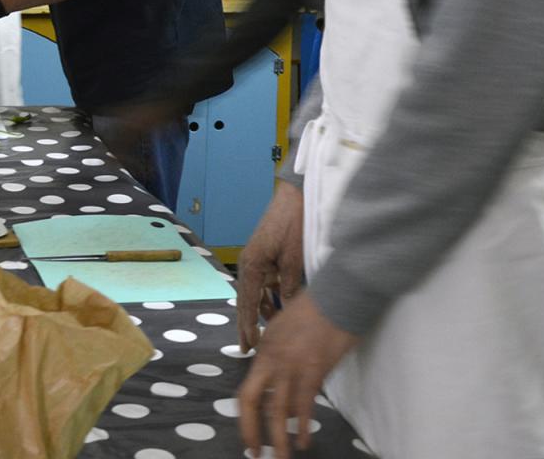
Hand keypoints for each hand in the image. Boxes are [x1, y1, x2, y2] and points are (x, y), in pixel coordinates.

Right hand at [236, 181, 304, 352]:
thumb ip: (289, 286)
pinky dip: (267, 298)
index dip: (247, 327)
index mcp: (252, 264)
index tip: (249, 347)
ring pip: (254, 292)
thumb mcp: (295, 258)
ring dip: (259, 311)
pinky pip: (263, 283)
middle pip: (246, 300)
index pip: (247, 303)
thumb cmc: (294, 222)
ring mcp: (257, 258)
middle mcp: (249, 263)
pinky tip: (276, 309)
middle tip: (249, 348)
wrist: (296, 195)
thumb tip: (286, 310)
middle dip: (248, 324)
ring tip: (264, 334)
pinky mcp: (265, 254)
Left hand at [238, 291, 357, 456]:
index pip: (247, 389)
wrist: (336, 295)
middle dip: (250, 430)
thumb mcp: (283, 328)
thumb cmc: (314, 310)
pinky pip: (304, 405)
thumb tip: (275, 377)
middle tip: (254, 453)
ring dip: (278, 438)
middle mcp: (271, 359)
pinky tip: (303, 442)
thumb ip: (276, 353)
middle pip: (252, 400)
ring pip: (278, 410)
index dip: (244, 416)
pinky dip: (302, 427)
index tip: (248, 435)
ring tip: (280, 457)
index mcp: (264, 350)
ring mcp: (291, 365)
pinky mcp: (314, 370)